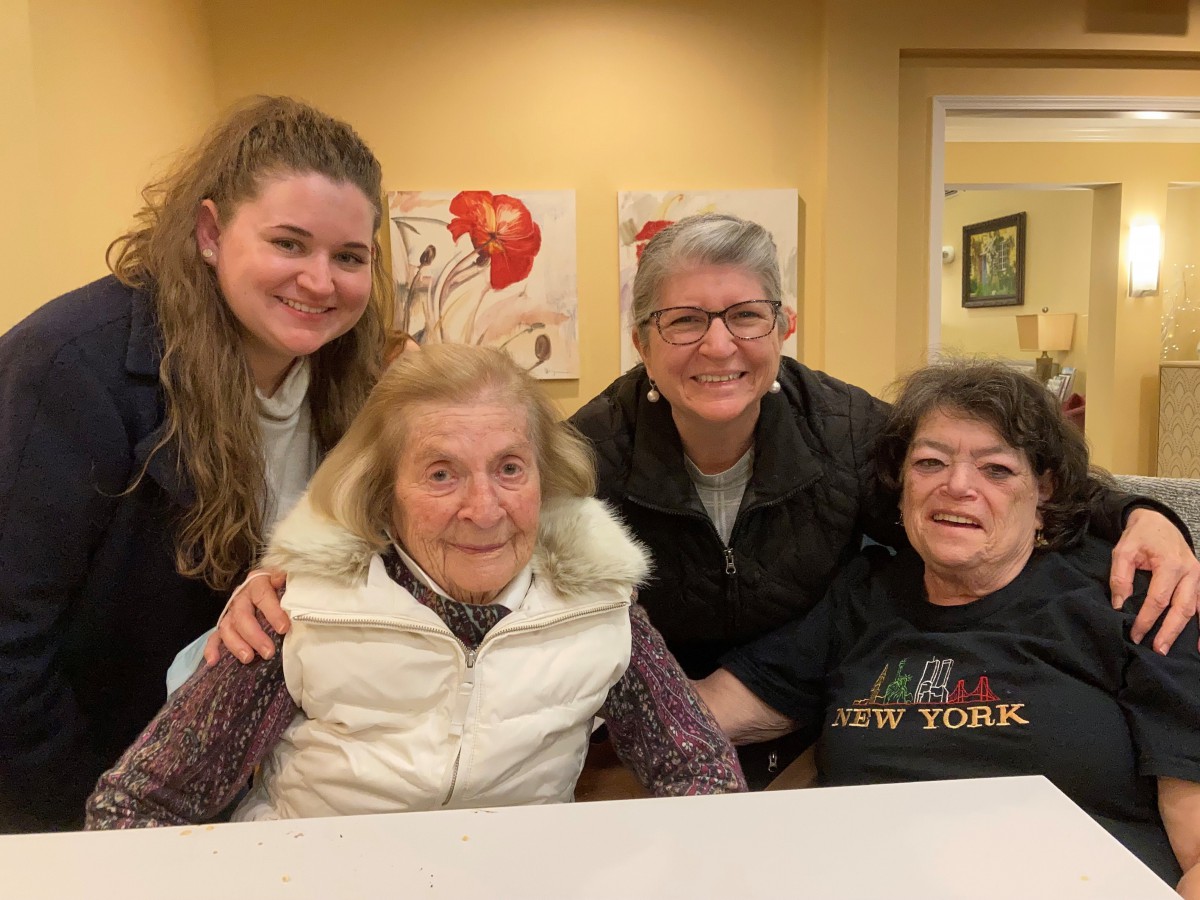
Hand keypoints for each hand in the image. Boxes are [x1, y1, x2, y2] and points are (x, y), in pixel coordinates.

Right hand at [202, 569, 289, 665]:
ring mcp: (231, 612)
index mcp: (257, 583)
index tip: (283, 628)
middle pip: (242, 616)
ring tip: (248, 658)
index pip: (263, 596)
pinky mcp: (226, 625)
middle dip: (254, 636)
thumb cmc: (282, 585)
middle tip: (268, 652)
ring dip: (236, 645)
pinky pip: (215, 637)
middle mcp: (241, 597)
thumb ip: (288, 581)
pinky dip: (212, 649)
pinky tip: (213, 661)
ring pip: (227, 628)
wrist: (270, 584)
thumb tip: (281, 579)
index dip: (273, 612)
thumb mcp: (287, 579)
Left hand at [1110, 508, 1199, 652]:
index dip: (1146, 620)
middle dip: (1169, 631)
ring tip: (1180, 651)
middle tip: (1157, 650)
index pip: (1158, 600)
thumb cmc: (1140, 536)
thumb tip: (1119, 604)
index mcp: (1170, 564)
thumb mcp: (1123, 551)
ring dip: (1188, 631)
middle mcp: (1190, 572)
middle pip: (1181, 609)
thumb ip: (1120, 577)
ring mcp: (1199, 577)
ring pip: (1196, 609)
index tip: (1135, 635)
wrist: (1158, 522)